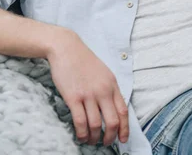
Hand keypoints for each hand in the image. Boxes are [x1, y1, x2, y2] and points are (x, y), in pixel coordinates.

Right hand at [47, 30, 128, 145]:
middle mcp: (103, 91)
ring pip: (95, 124)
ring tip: (90, 141)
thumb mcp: (104, 73)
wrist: (67, 48)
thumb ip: (109, 90)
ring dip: (93, 138)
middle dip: (110, 137)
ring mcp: (88, 94)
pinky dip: (81, 133)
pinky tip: (80, 136)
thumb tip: (113, 108)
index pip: (123, 111)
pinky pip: (80, 121)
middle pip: (112, 121)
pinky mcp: (73, 97)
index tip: (123, 139)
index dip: (125, 128)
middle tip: (106, 143)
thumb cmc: (84, 61)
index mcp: (113, 85)